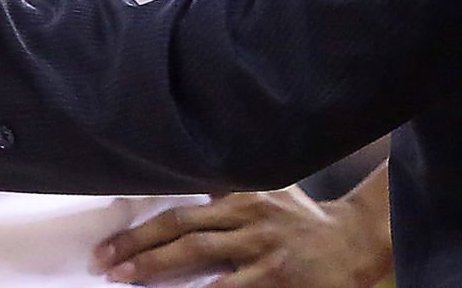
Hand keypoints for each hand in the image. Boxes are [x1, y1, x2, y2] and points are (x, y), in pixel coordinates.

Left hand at [92, 183, 392, 286]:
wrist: (355, 241)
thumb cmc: (303, 221)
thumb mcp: (268, 191)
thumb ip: (228, 190)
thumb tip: (182, 183)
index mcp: (241, 193)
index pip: (181, 208)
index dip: (143, 226)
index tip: (111, 242)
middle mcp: (247, 214)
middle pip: (181, 229)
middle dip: (139, 247)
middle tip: (106, 263)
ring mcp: (261, 246)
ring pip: (199, 256)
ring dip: (159, 267)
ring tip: (127, 278)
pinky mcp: (276, 276)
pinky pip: (231, 287)